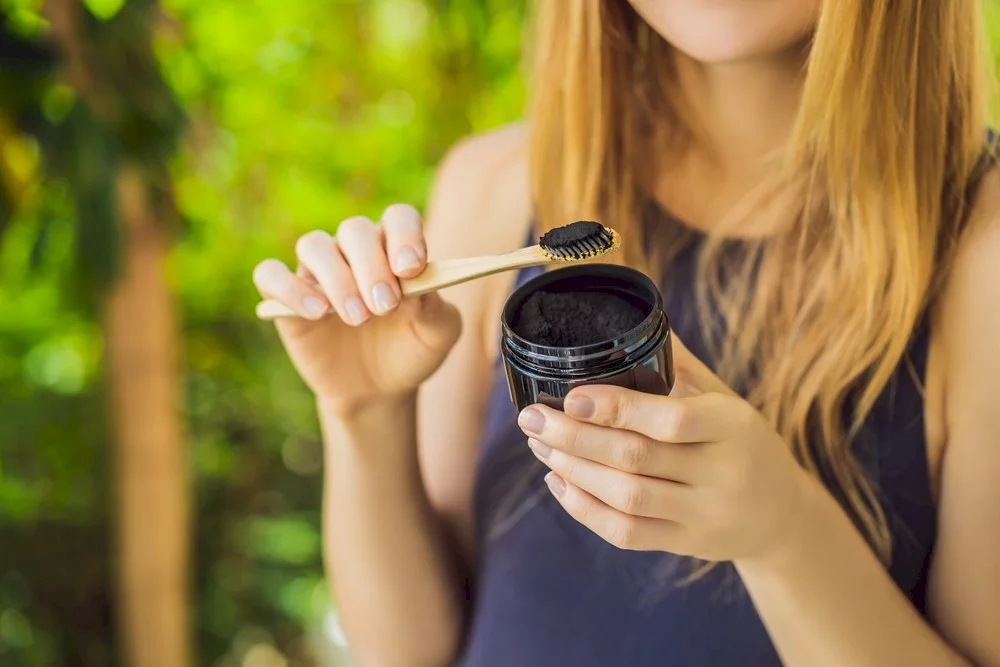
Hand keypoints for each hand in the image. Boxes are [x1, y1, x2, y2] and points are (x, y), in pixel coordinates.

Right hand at [252, 204, 461, 413]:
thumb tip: (415, 289)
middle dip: (371, 266)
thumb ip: (435, 309)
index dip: (405, 236)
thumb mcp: (438, 336)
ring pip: (314, 245)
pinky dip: (289, 288)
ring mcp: (318, 271)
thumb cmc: (411, 351)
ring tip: (357, 318)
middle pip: (355, 230)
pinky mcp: (285, 297)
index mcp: (395, 249)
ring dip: (336, 278)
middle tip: (385, 307)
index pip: (399, 219)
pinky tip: (316, 313)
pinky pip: (270, 274)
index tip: (411, 270)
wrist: (377, 389)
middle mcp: (354, 251)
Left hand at [516, 337, 812, 562]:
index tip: (571, 396)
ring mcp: (703, 514)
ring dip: (574, 470)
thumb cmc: (742, 442)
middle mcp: (721, 472)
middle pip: (636, 458)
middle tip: (532, 419)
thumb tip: (634, 317)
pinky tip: (559, 481)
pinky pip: (627, 533)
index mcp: (732, 425)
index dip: (616, 408)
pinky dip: (584, 509)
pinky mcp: (685, 543)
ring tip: (540, 445)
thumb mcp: (725, 398)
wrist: (783, 515)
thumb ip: (680, 365)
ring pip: (626, 498)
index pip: (670, 419)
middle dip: (574, 437)